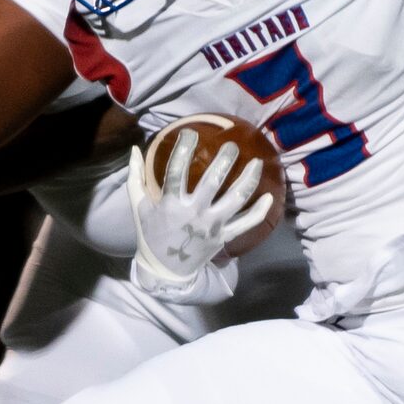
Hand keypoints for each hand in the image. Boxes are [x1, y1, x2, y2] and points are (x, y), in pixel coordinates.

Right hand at [127, 132, 275, 287]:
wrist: (165, 270)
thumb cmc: (150, 234)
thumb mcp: (139, 207)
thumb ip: (135, 178)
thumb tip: (134, 149)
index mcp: (170, 204)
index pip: (176, 170)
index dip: (183, 149)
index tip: (190, 133)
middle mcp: (193, 213)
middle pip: (213, 181)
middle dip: (224, 160)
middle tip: (232, 146)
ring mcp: (210, 226)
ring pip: (236, 199)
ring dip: (249, 179)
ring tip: (257, 162)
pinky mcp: (223, 237)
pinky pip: (246, 223)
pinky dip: (260, 211)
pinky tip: (269, 196)